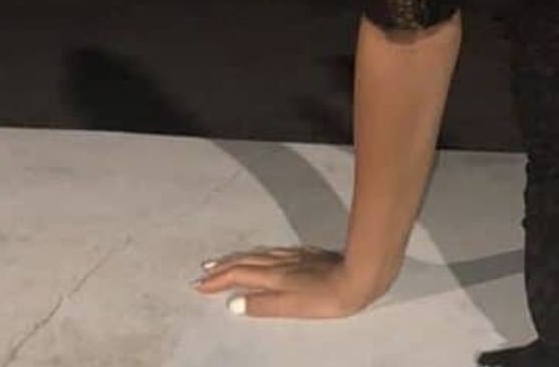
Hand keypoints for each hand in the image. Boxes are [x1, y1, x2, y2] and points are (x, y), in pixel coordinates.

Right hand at [192, 245, 389, 318]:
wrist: (359, 274)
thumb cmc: (326, 297)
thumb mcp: (292, 306)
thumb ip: (263, 305)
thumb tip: (232, 303)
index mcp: (274, 276)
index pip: (239, 275)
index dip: (218, 280)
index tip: (199, 284)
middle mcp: (281, 263)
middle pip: (246, 261)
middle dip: (224, 266)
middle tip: (205, 268)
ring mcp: (295, 256)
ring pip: (260, 254)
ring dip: (240, 258)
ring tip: (227, 260)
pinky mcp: (309, 254)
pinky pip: (275, 252)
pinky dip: (262, 254)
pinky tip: (266, 255)